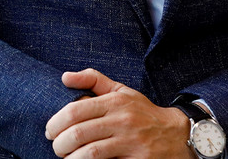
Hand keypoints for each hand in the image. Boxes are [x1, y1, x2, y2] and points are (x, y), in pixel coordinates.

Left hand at [45, 68, 190, 157]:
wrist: (177, 134)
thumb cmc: (143, 112)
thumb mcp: (121, 91)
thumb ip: (93, 80)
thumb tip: (64, 76)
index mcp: (115, 101)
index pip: (76, 111)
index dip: (56, 123)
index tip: (50, 131)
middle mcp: (123, 120)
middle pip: (79, 133)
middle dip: (60, 144)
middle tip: (57, 148)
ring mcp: (131, 141)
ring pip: (91, 152)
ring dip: (72, 158)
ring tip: (67, 158)